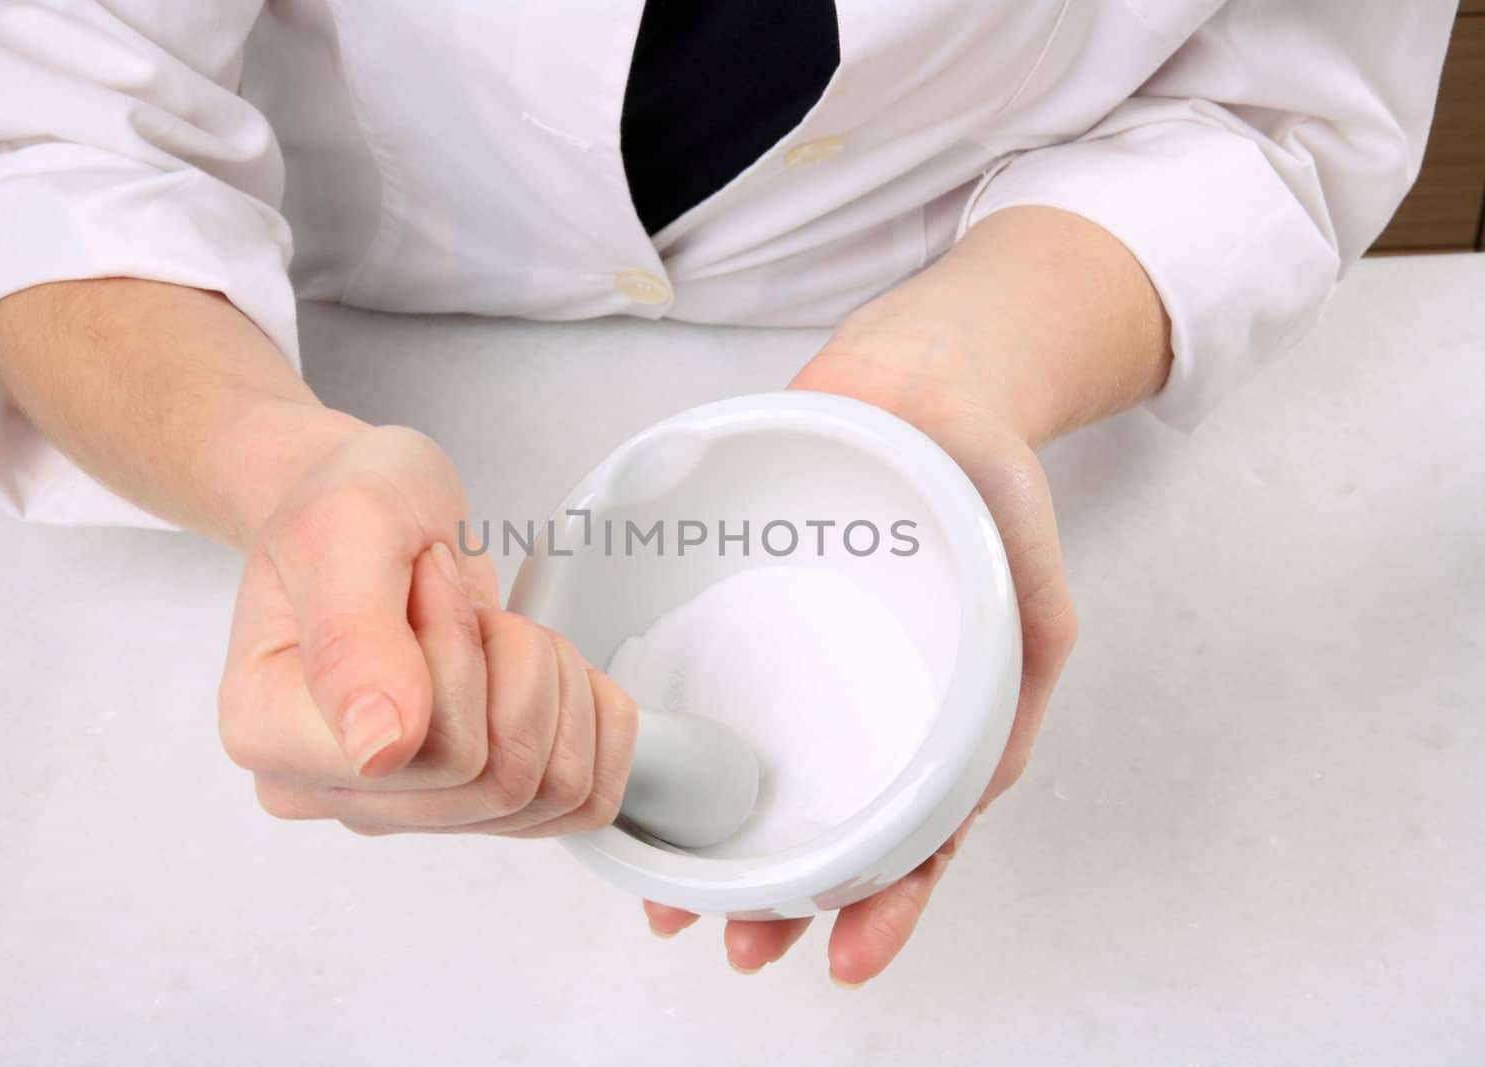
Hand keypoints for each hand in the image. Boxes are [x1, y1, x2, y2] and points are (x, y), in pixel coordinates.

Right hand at [218, 422, 637, 836]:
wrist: (376, 513)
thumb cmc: (348, 506)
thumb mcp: (340, 527)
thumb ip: (351, 637)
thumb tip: (380, 750)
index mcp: (269, 734)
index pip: (426, 750)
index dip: (458, 650)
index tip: (425, 579)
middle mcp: (331, 793)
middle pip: (497, 780)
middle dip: (514, 665)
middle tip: (466, 604)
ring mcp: (407, 811)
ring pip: (550, 792)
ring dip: (552, 686)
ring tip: (495, 633)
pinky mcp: (476, 810)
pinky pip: (586, 802)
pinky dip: (592, 722)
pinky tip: (544, 670)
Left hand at [642, 337, 1077, 982]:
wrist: (919, 372)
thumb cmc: (984, 478)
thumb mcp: (1033, 590)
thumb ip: (1015, 682)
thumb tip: (972, 792)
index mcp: (926, 720)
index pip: (908, 838)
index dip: (880, 905)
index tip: (843, 959)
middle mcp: (847, 705)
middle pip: (812, 826)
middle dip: (776, 902)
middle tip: (737, 947)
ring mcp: (786, 663)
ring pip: (742, 773)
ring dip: (710, 850)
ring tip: (670, 905)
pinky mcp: (731, 611)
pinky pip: (692, 682)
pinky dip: (663, 742)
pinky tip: (629, 777)